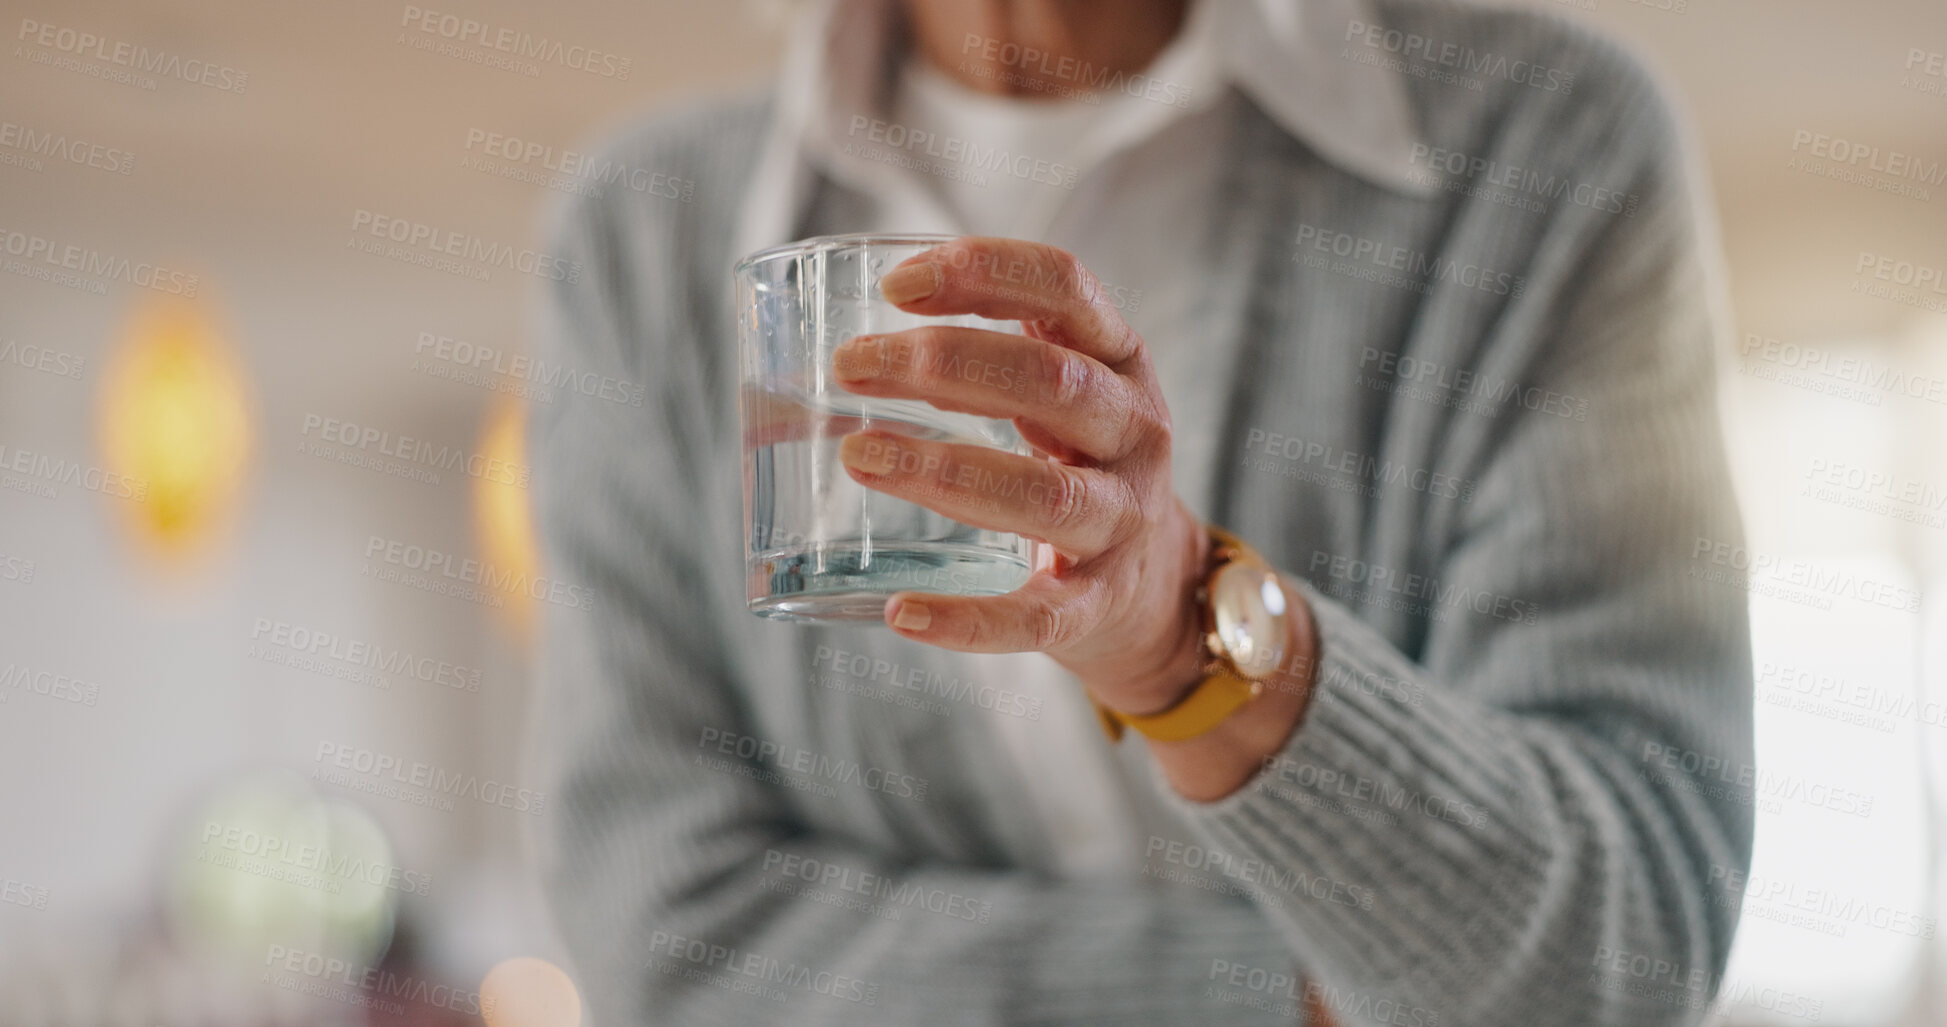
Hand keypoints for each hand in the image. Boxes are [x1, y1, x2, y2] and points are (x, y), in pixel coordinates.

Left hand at [831, 237, 1206, 715]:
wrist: (1154, 587)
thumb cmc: (1074, 466)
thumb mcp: (1057, 395)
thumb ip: (982, 357)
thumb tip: (844, 348)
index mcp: (1120, 360)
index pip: (1065, 289)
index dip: (984, 272)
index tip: (895, 284)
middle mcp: (1135, 432)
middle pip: (1052, 381)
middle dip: (945, 365)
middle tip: (851, 366)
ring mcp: (1123, 521)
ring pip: (1043, 493)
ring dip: (944, 471)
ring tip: (858, 456)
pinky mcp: (1099, 604)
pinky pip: (1035, 618)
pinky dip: (968, 621)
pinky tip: (903, 613)